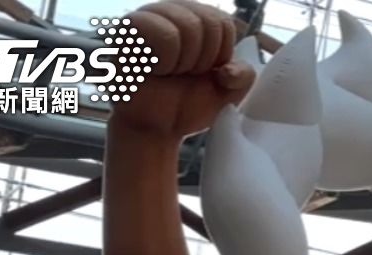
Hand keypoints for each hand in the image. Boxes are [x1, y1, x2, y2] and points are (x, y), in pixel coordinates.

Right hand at [111, 0, 255, 138]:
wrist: (157, 126)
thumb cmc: (188, 103)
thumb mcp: (228, 92)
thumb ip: (244, 76)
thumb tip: (227, 70)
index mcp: (197, 19)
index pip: (223, 22)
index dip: (219, 54)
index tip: (204, 70)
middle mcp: (172, 12)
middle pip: (208, 21)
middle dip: (203, 59)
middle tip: (184, 73)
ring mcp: (148, 17)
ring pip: (187, 26)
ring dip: (184, 61)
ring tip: (168, 71)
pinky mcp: (127, 31)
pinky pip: (160, 33)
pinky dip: (165, 58)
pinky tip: (154, 68)